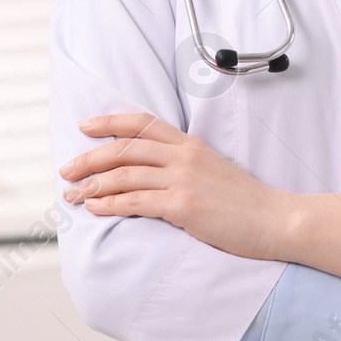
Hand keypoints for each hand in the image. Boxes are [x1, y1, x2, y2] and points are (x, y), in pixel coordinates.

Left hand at [59, 112, 288, 260]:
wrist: (275, 220)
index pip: (142, 122)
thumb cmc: (245, 202)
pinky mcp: (183, 205)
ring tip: (72, 196)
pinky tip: (94, 208)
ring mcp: (183, 179)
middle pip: (124, 148)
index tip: (84, 126)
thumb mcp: (214, 170)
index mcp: (191, 144)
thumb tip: (152, 172)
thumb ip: (185, 164)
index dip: (109, 121)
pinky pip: (135, 202)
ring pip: (123, 175)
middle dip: (88, 158)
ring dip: (91, 186)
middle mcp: (184, 156)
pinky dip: (109, 204)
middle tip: (66, 170)